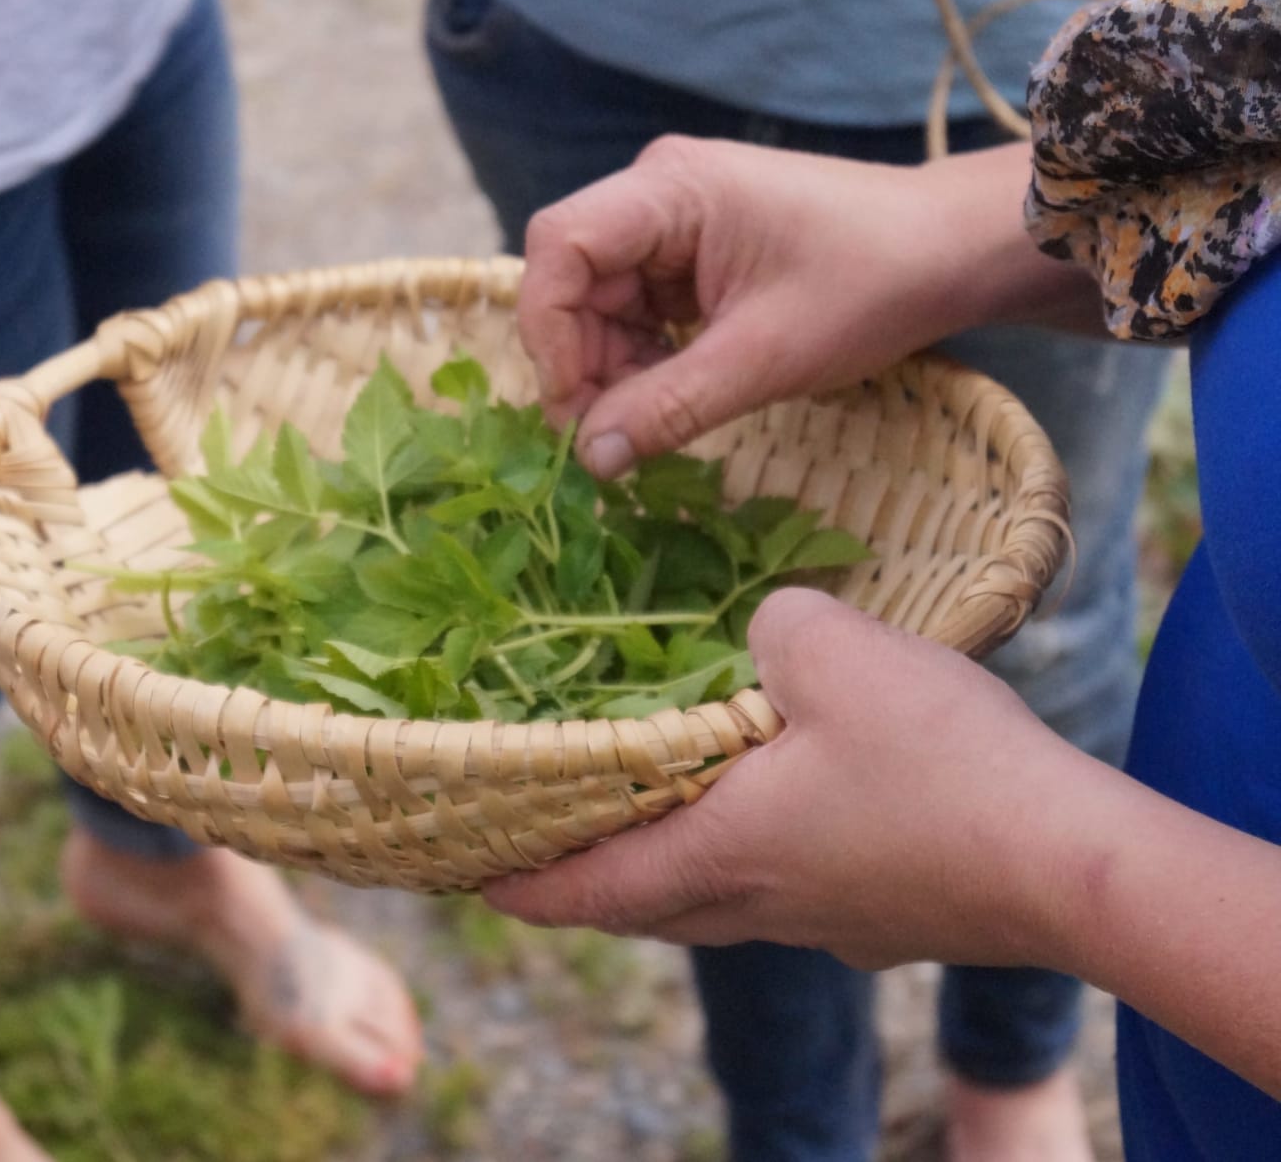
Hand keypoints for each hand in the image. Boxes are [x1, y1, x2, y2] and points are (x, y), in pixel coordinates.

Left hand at [483, 587, 1120, 971]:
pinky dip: (758, 862)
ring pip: (721, 905)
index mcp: (720, 855)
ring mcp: (828, 925)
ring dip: (676, 870)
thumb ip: (767, 624)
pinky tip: (787, 817)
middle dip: (592, 880)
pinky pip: (794, 895)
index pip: (589, 888)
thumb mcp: (831, 649)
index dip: (525, 884)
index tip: (475, 878)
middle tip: (554, 843)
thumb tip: (763, 629)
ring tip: (657, 822)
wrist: (1073, 862)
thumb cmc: (937, 762)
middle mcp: (760, 908)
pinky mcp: (888, 921)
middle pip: (648, 907)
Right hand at [516, 138, 1079, 478]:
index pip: (558, 246)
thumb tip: (588, 461)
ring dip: (610, 367)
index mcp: (669, 189)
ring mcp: (674, 222)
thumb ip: (668, 407)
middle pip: (572, 277)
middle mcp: (658, 192)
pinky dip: (641, 359)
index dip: (548, 330)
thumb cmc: (872, 285)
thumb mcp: (765, 357)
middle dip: (580, 359)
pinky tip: (669, 396)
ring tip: (645, 423)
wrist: (953, 252)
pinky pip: (636, 309)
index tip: (574, 406)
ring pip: (598, 301)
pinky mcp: (693, 254)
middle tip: (605, 437)